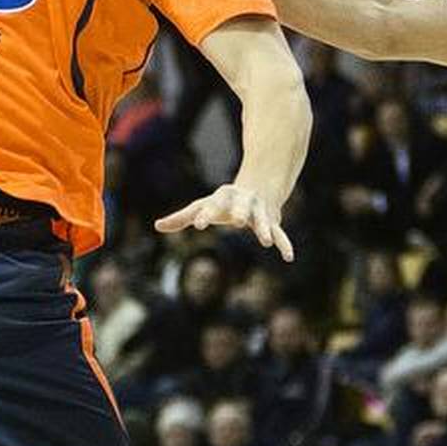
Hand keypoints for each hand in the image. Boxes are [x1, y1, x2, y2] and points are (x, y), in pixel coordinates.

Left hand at [155, 180, 294, 259]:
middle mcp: (243, 201)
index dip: (205, 214)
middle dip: (241, 212)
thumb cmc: (223, 202)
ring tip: (264, 242)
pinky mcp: (272, 221)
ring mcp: (259, 211)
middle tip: (238, 222)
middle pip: (242, 206)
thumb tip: (157, 226)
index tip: (198, 225)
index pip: (212, 205)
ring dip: (264, 229)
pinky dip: (284, 244)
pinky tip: (289, 257)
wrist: (258, 187)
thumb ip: (181, 218)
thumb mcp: (202, 207)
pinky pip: (280, 233)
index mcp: (223, 197)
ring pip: (263, 220)